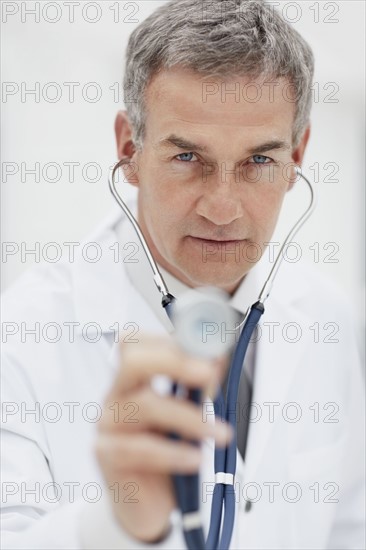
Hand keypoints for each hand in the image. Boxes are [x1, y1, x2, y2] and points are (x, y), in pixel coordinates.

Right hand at [95, 333, 231, 542]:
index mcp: (133, 380)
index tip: (207, 347)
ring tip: (221, 433)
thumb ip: (199, 386)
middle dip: (174, 361)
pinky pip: (141, 448)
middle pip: (132, 360)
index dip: (170, 338)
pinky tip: (195, 458)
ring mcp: (108, 425)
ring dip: (191, 418)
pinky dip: (175, 453)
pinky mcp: (107, 456)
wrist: (148, 504)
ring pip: (146, 405)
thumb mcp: (187, 414)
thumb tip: (218, 358)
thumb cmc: (166, 452)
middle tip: (208, 373)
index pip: (137, 342)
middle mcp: (117, 396)